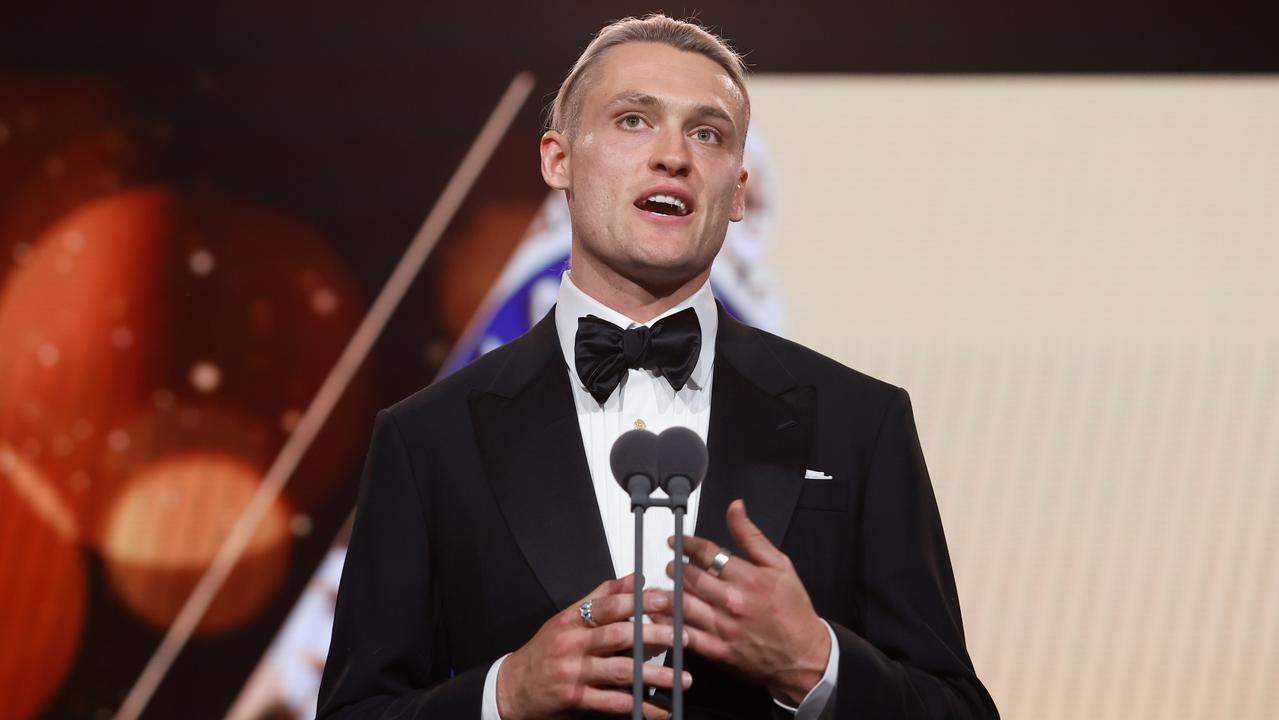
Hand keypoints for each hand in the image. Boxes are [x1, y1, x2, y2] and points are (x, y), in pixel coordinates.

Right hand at [496, 573, 692, 719]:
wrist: (513, 686)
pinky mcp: (574, 699)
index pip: (609, 606)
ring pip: (620, 671)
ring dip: (654, 675)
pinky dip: (636, 705)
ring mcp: (573, 673)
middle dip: (655, 636)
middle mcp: (572, 644)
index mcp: (572, 620)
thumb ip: (602, 597)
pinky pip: (611, 702)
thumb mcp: (567, 618)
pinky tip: (655, 706)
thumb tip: (635, 579)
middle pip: (619, 636)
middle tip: (682, 639)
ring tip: (680, 678)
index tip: (666, 600)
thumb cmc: (545, 650)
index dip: (639, 601)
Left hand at [655, 500, 830, 705]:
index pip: (707, 553)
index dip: (687, 544)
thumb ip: (752, 537)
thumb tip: (735, 508)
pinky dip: (670, 625)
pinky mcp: (718, 651)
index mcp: (749, 578)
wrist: (804, 656)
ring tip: (662, 588)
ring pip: (683, 605)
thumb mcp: (780, 566)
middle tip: (672, 565)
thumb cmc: (793, 610)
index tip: (678, 542)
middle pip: (690, 577)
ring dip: (667, 594)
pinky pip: (686, 636)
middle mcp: (733, 601)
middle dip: (675, 567)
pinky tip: (661, 616)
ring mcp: (724, 628)